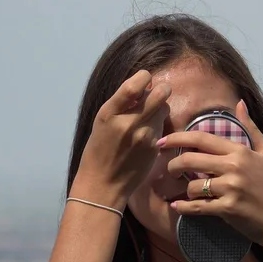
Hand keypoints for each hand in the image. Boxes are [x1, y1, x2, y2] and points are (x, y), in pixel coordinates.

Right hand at [74, 70, 170, 204]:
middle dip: (161, 90)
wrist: (103, 184)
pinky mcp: (154, 147)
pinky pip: (162, 127)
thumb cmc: (98, 151)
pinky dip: (158, 126)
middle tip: (156, 95)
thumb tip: (143, 86)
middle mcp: (128, 122)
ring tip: (149, 117)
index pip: (135, 83)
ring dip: (160, 108)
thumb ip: (121, 104)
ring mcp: (144, 135)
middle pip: (160, 93)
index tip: (144, 81)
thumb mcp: (102, 122)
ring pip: (164, 108)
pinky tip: (147, 135)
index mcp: (109, 113)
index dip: (144, 77)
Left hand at [160, 100, 262, 245]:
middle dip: (173, 165)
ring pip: (192, 185)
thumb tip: (240, 103)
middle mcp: (233, 167)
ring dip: (185, 190)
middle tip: (170, 170)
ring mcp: (229, 188)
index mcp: (239, 151)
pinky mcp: (226, 208)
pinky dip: (184, 207)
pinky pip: (196, 207)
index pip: (201, 138)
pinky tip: (177, 206)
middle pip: (190, 160)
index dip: (177, 138)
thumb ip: (251, 128)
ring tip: (188, 192)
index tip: (162, 141)